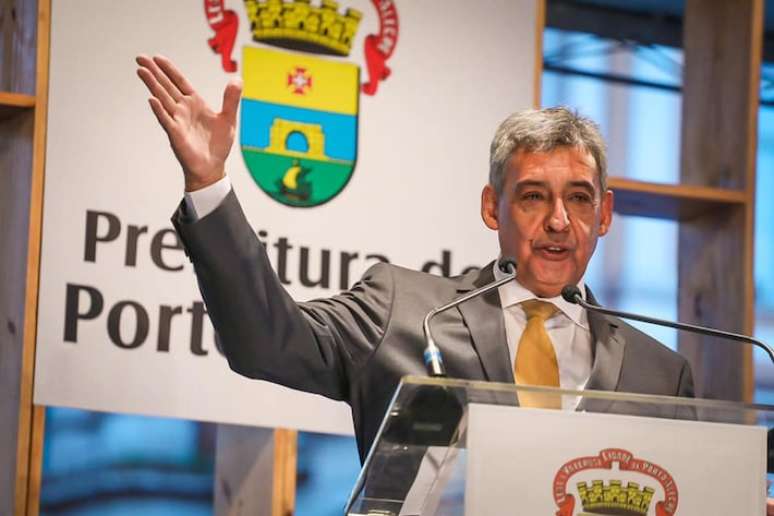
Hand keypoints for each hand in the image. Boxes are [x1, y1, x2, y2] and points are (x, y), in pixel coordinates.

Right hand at [135, 55, 241, 191]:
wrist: (213, 168)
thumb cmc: (218, 145)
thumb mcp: (228, 119)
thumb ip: (231, 99)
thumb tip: (238, 79)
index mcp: (195, 103)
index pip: (179, 82)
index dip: (169, 69)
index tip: (157, 57)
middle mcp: (183, 109)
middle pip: (166, 86)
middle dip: (154, 72)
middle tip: (139, 58)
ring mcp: (178, 121)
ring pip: (162, 99)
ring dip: (152, 85)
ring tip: (141, 71)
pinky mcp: (176, 134)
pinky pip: (166, 120)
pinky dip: (159, 110)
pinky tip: (152, 100)